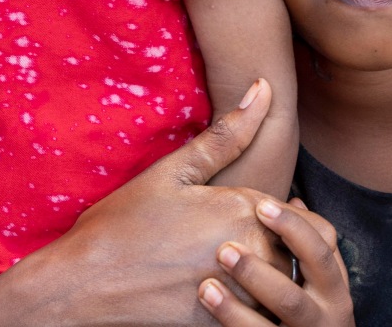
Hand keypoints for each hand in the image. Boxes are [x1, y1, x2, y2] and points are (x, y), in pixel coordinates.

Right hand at [0, 79, 286, 326]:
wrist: (85, 284)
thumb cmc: (123, 223)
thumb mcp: (173, 173)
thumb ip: (228, 135)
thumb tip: (264, 87)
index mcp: (246, 210)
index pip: (306, 219)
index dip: (284, 219)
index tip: (252, 219)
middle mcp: (254, 253)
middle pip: (301, 257)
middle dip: (280, 250)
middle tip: (232, 247)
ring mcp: (244, 295)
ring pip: (284, 290)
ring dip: (267, 282)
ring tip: (220, 272)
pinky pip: (259, 319)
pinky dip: (246, 308)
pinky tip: (207, 294)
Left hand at [200, 198, 352, 325]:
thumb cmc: (305, 304)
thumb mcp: (316, 279)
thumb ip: (305, 244)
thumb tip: (296, 201)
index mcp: (334, 291)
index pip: (321, 254)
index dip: (293, 227)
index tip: (260, 206)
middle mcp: (325, 320)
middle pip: (291, 299)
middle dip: (257, 275)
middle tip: (224, 250)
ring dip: (235, 310)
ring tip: (206, 287)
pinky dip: (230, 324)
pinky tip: (206, 308)